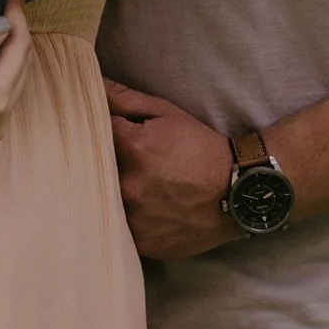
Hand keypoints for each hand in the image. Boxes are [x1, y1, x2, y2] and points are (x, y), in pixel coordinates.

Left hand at [106, 79, 236, 259]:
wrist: (237, 193)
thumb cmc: (200, 148)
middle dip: (105, 163)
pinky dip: (130, 216)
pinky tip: (148, 208)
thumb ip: (124, 99)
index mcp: (132, 147)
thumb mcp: (166, 114)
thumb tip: (91, 85)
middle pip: (97, 170)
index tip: (109, 134)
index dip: (98, 131)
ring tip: (141, 186)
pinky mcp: (142, 243)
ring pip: (107, 201)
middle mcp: (128, 185)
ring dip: (115, 192)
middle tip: (130, 163)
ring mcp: (134, 218)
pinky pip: (123, 227)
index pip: (93, 132)